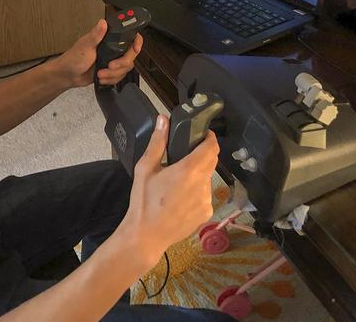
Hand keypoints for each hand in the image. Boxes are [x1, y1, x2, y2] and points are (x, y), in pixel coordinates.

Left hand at [53, 19, 143, 87]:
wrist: (68, 76)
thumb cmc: (73, 58)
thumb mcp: (85, 46)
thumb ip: (96, 35)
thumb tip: (103, 22)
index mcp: (108, 38)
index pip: (129, 36)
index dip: (136, 41)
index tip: (135, 48)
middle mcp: (113, 48)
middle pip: (130, 55)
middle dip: (121, 63)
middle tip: (110, 66)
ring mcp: (113, 60)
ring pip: (126, 68)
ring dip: (114, 74)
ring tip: (101, 74)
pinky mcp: (111, 71)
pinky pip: (120, 77)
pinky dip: (111, 80)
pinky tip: (102, 78)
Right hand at [117, 115, 219, 269]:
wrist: (146, 236)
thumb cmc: (144, 202)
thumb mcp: (145, 168)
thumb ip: (157, 142)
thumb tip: (163, 120)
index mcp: (189, 170)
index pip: (212, 147)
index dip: (210, 138)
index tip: (203, 134)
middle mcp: (202, 184)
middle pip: (211, 162)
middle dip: (202, 155)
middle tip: (185, 156)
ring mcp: (206, 200)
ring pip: (208, 179)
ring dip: (198, 175)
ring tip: (178, 181)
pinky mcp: (206, 213)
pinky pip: (205, 195)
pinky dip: (196, 192)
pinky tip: (180, 198)